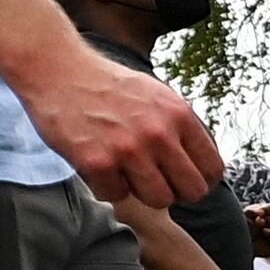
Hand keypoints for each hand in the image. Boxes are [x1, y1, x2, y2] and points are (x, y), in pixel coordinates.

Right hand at [13, 49, 221, 209]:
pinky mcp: (96, 162)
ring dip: (141, 191)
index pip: (212, 168)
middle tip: (154, 183)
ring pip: (158, 199)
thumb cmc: (104, 84)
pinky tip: (97, 165)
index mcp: (179, 115)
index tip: (183, 181)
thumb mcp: (156, 94)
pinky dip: (106, 185)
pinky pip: (115, 195)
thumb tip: (198, 161)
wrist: (57, 70)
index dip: (200, 181)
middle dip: (175, 192)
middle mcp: (158, 133)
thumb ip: (179, 126)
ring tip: (124, 173)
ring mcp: (128, 149)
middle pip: (191, 191)